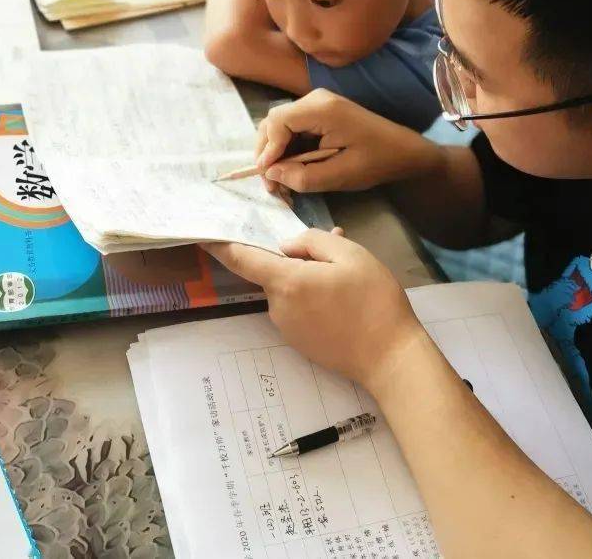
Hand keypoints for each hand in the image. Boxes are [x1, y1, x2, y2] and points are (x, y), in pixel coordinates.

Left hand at [203, 229, 425, 388]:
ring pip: (288, 291)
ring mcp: (287, 329)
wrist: (389, 357)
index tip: (202, 234)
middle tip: (334, 252)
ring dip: (307, 280)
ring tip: (347, 280)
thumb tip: (288, 246)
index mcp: (286, 282)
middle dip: (295, 260)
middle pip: (273, 272)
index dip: (220, 245)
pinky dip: (312, 299)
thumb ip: (313, 241)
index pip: (242, 259)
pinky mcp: (299, 342)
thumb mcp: (351, 254)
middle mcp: (278, 307)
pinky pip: (297, 309)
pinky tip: (343, 301)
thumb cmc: (373, 300)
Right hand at [255, 89, 443, 193]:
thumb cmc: (376, 161)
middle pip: (274, 121)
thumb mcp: (339, 175)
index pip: (277, 122)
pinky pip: (294, 129)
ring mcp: (317, 103)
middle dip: (267, 153)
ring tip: (279, 182)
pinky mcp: (320, 112)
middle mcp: (315, 99)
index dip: (267, 149)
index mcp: (322, 109)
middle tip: (271, 184)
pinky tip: (292, 170)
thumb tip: (271, 174)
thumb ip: (302, 176)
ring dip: (276, 153)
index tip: (267, 176)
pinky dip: (288, 149)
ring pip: (281, 126)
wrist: (403, 150)